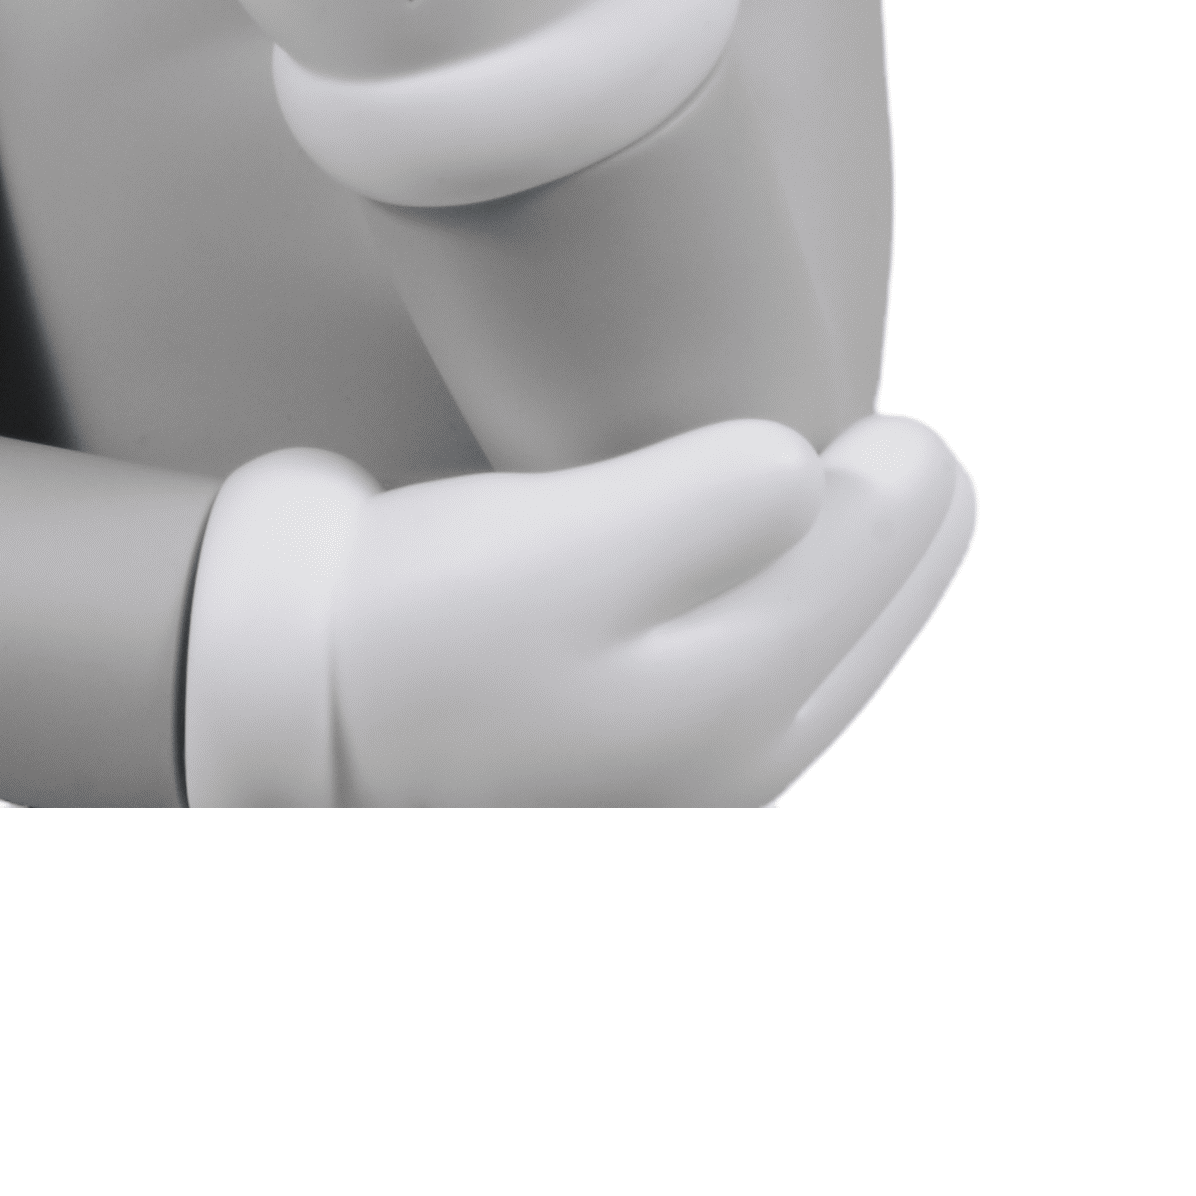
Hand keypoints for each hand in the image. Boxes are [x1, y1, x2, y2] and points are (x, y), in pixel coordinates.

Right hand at [183, 416, 973, 807]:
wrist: (298, 721)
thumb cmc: (423, 622)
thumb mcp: (568, 545)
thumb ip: (717, 502)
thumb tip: (813, 474)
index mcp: (745, 694)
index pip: (898, 533)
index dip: (896, 453)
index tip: (869, 414)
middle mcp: (746, 760)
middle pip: (885, 600)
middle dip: (887, 512)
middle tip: (865, 441)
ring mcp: (702, 781)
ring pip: (837, 649)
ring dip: (838, 562)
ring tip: (816, 492)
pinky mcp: (651, 777)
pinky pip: (773, 680)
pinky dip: (781, 609)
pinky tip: (741, 569)